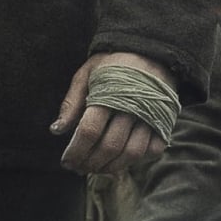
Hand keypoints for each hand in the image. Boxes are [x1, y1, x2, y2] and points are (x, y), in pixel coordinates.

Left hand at [52, 52, 171, 174]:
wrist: (150, 52)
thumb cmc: (112, 64)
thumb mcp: (86, 74)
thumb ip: (71, 102)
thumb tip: (56, 131)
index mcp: (109, 93)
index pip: (90, 131)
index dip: (76, 151)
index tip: (66, 162)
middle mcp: (132, 107)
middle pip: (110, 146)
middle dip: (90, 163)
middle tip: (78, 168)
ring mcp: (151, 116)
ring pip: (132, 153)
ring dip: (111, 167)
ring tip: (96, 168)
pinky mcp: (165, 122)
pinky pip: (152, 150)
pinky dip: (136, 161)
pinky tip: (120, 160)